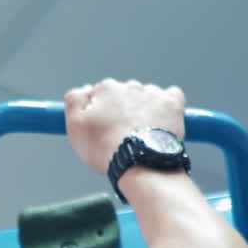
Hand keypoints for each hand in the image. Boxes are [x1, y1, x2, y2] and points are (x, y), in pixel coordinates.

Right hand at [65, 79, 186, 175]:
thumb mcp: (75, 126)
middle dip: (121, 111)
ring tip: (139, 135)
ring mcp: (153, 93)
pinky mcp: (173, 102)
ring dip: (142, 111)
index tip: (99, 128)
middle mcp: (130, 85)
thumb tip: (82, 88)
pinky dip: (165, 108)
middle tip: (118, 136)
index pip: (99, 94)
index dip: (97, 112)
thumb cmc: (104, 148)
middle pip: (123, 96)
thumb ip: (74, 101)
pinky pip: (170, 97)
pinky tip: (159, 123)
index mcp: (106, 89)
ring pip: (145, 98)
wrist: (139, 161)